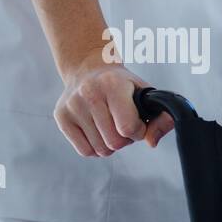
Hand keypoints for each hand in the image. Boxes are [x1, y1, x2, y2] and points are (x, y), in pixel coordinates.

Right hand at [53, 49, 174, 156]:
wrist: (89, 71)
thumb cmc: (122, 86)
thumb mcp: (146, 94)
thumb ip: (160, 118)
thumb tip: (152, 142)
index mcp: (112, 84)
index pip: (128, 128)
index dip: (138, 131)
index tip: (138, 122)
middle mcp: (89, 93)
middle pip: (114, 142)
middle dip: (125, 139)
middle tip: (123, 125)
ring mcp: (72, 105)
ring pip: (100, 149)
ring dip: (110, 144)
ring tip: (110, 125)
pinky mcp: (61, 117)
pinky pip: (85, 151)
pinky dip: (96, 147)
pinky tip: (98, 131)